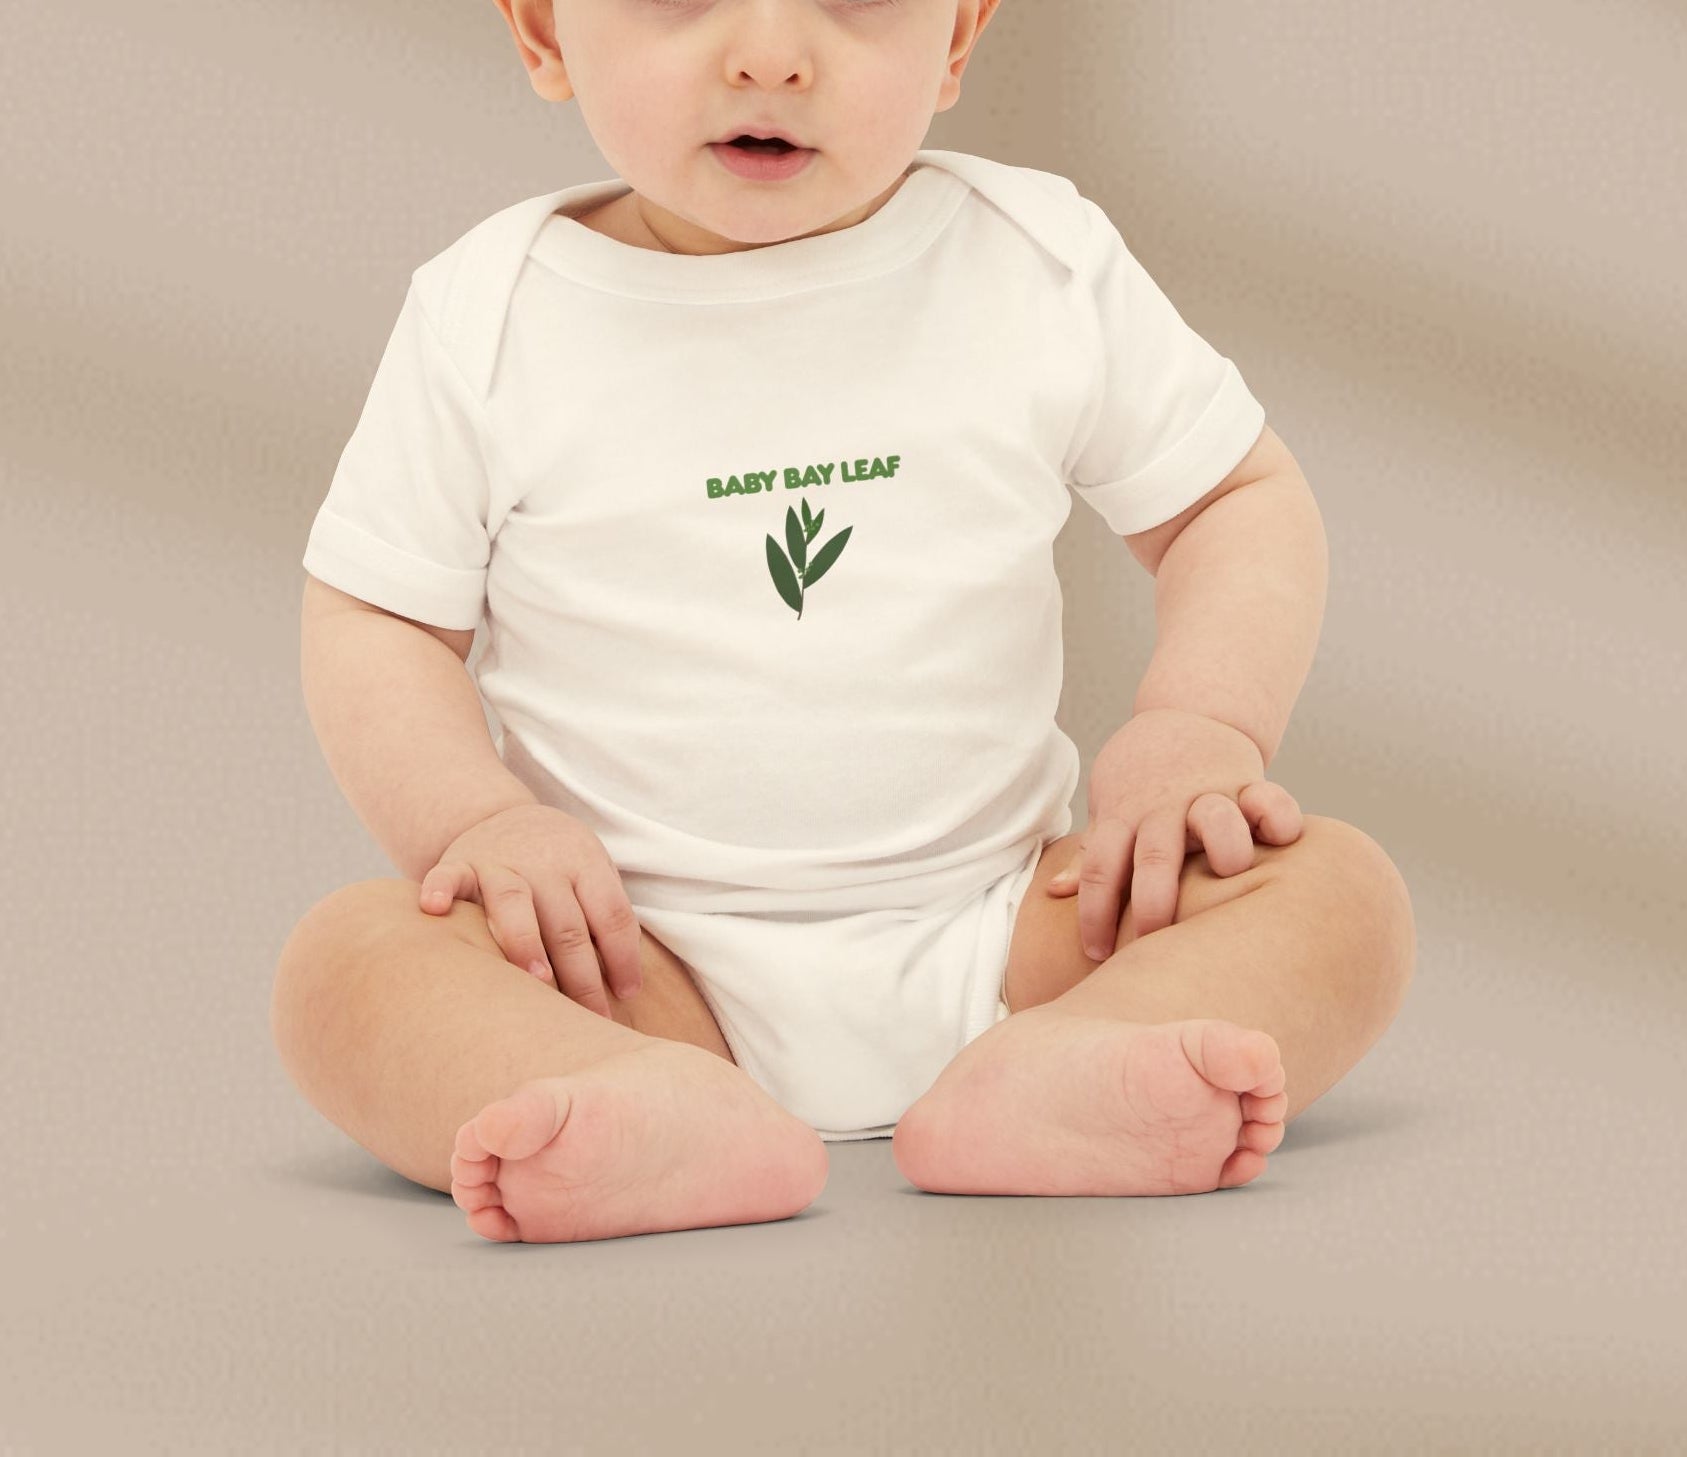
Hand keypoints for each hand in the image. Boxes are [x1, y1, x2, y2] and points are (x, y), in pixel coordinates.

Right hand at [416, 802, 642, 1018]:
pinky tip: (433, 909)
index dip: (622, 957)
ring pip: (514, 905)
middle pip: (567, 924)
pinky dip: (439, 889)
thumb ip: (606, 915)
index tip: (627, 995)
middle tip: (590, 1016)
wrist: (501, 816)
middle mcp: (544, 863)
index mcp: (584, 863)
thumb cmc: (557, 861)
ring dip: (525, 944)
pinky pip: (447, 875)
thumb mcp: (591, 871)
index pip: (611, 915)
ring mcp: (500, 863)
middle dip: (581, 976)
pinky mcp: (460, 863)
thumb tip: (626, 986)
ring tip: (537, 981)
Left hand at [1044, 708, 1302, 958]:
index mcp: (1124, 817)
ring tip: (1231, 871)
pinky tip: (1285, 838)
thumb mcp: (1112, 809)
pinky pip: (1269, 797)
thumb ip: (1093, 852)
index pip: (1099, 868)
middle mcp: (1165, 808)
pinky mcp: (1248, 783)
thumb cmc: (1143, 780)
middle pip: (1154, 854)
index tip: (1095, 955)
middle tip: (1155, 941)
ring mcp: (1208, 794)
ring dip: (1224, 844)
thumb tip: (1054, 893)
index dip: (1094, 914)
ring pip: (1216, 818)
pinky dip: (1277, 814)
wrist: (1187, 715)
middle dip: (1154, 900)